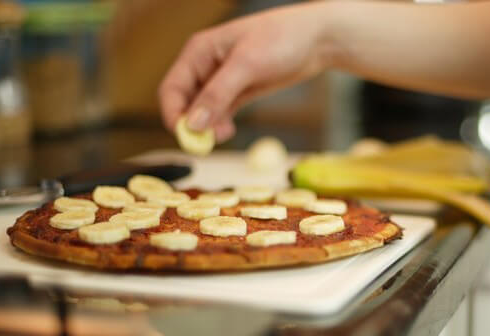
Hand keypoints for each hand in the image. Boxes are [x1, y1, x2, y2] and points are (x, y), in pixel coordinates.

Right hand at [158, 4, 333, 141]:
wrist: (317, 39)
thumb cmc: (282, 39)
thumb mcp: (247, 65)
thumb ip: (218, 93)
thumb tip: (193, 123)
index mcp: (200, 51)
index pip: (172, 88)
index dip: (173, 114)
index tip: (185, 137)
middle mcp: (206, 65)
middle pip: (185, 102)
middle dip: (192, 124)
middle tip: (207, 143)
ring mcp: (223, 79)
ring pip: (203, 111)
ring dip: (208, 127)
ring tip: (225, 134)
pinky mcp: (240, 91)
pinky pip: (220, 112)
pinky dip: (220, 124)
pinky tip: (229, 131)